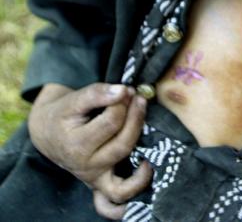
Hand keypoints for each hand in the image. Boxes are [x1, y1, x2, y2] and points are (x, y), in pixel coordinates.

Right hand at [28, 83, 151, 219]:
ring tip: (144, 121)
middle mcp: (85, 166)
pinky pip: (118, 197)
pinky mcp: (101, 184)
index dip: (123, 102)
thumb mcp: (74, 99)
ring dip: (140, 141)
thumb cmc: (63, 114)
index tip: (126, 90)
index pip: (111, 122)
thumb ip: (97, 93)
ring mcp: (94, 178)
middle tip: (139, 99)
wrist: (48, 133)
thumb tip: (124, 91)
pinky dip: (135, 186)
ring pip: (125, 164)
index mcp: (75, 145)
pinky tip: (148, 165)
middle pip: (122, 143)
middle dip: (135, 117)